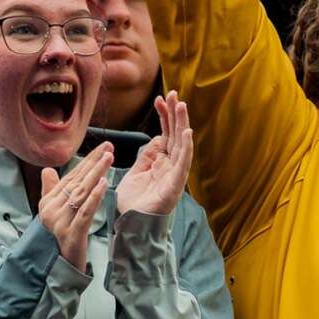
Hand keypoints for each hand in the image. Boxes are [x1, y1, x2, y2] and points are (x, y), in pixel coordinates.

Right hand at [38, 143, 113, 271]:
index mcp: (48, 202)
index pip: (70, 177)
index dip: (87, 161)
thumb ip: (52, 191)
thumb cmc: (63, 238)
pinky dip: (94, 196)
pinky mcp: (71, 232)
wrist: (63, 266)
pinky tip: (103, 184)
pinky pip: (84, 211)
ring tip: (109, 159)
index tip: (102, 148)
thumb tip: (47, 170)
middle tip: (109, 148)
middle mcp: (51, 210)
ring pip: (81, 193)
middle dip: (94, 163)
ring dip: (96, 174)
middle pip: (77, 182)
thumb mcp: (57, 214)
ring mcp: (59, 222)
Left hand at [117, 93, 194, 216]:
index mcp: (161, 162)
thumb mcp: (135, 173)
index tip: (159, 99)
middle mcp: (170, 165)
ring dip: (182, 124)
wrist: (132, 225)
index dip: (163, 116)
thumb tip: (155, 139)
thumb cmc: (134, 203)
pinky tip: (187, 133)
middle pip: (175, 134)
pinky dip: (186, 148)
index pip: (165, 133)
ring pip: (181, 144)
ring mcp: (174, 174)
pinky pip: (183, 163)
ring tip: (182, 105)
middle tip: (173, 94)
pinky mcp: (175, 185)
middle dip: (174, 114)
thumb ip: (146, 157)